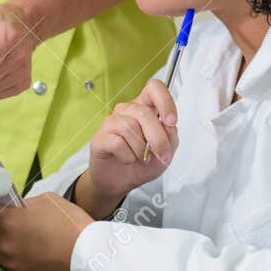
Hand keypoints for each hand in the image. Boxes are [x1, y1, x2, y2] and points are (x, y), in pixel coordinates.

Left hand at [0, 193, 91, 270]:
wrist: (88, 255)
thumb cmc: (72, 226)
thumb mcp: (47, 200)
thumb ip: (24, 203)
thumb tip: (14, 206)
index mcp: (9, 221)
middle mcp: (5, 243)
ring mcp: (11, 261)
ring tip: (11, 234)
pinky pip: (6, 263)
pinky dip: (10, 255)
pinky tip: (24, 248)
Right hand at [87, 79, 178, 210]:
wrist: (119, 182)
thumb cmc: (141, 164)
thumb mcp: (165, 153)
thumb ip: (170, 137)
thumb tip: (168, 125)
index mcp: (144, 108)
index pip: (154, 88)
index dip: (165, 101)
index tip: (171, 121)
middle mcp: (127, 111)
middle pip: (144, 113)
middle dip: (158, 138)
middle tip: (162, 155)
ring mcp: (111, 122)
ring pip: (131, 127)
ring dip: (141, 150)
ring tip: (140, 158)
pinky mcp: (100, 137)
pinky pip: (118, 142)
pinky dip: (128, 156)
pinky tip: (127, 159)